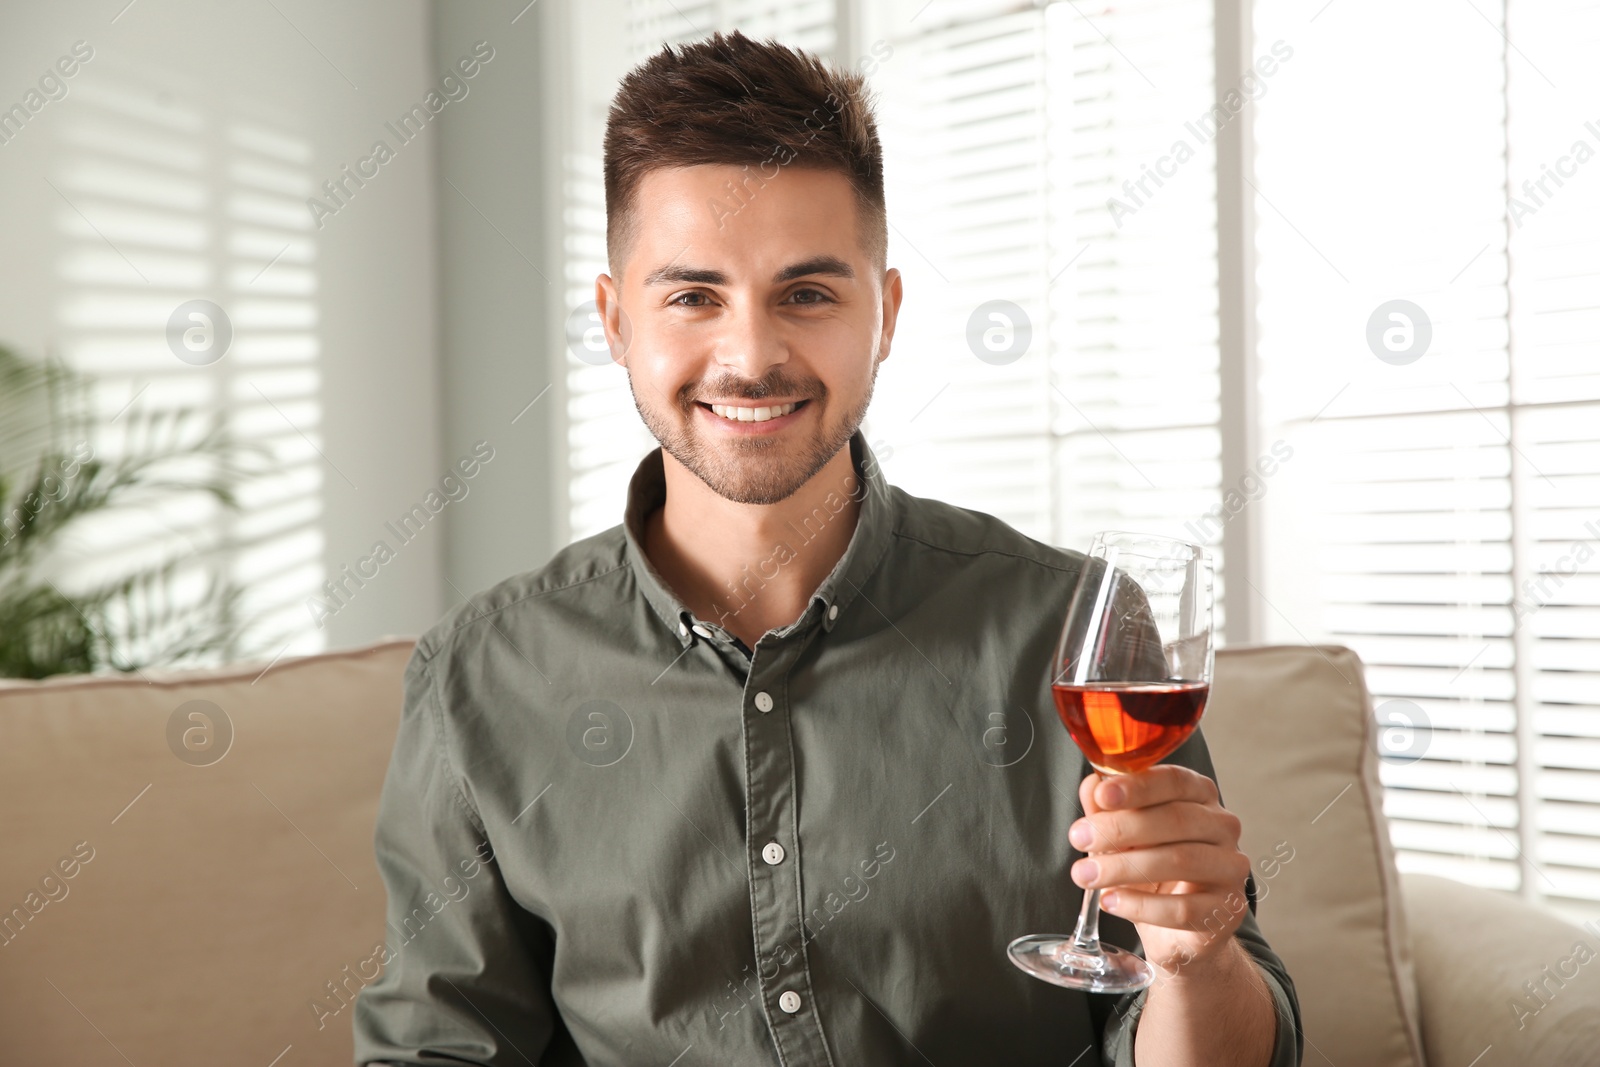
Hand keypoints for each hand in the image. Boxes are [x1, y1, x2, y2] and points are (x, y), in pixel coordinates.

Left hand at [1069, 765, 1251, 975]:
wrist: (1177, 928)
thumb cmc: (1149, 868)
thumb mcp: (1121, 834)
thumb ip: (1107, 808)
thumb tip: (1093, 786)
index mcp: (1199, 795)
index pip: (1174, 781)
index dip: (1138, 786)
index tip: (1102, 795)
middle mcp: (1223, 826)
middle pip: (1176, 819)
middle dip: (1121, 827)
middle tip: (1079, 838)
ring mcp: (1231, 868)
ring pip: (1180, 860)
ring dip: (1123, 867)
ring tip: (1085, 875)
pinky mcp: (1229, 909)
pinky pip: (1184, 908)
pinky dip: (1140, 905)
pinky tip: (1111, 902)